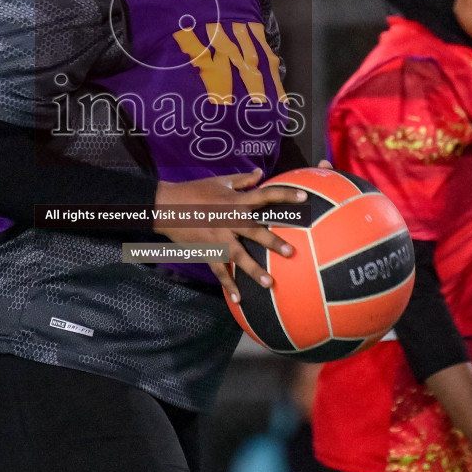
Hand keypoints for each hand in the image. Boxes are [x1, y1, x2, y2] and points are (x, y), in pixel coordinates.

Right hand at [154, 169, 308, 303]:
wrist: (166, 207)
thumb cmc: (194, 191)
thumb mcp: (219, 181)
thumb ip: (242, 180)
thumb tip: (259, 172)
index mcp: (235, 201)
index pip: (265, 195)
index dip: (285, 194)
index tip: (304, 196)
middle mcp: (230, 220)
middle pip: (255, 231)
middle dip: (273, 242)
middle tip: (291, 252)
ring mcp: (218, 237)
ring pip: (239, 256)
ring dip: (254, 270)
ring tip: (270, 283)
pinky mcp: (208, 250)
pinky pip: (220, 270)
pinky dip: (228, 285)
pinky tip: (238, 299)